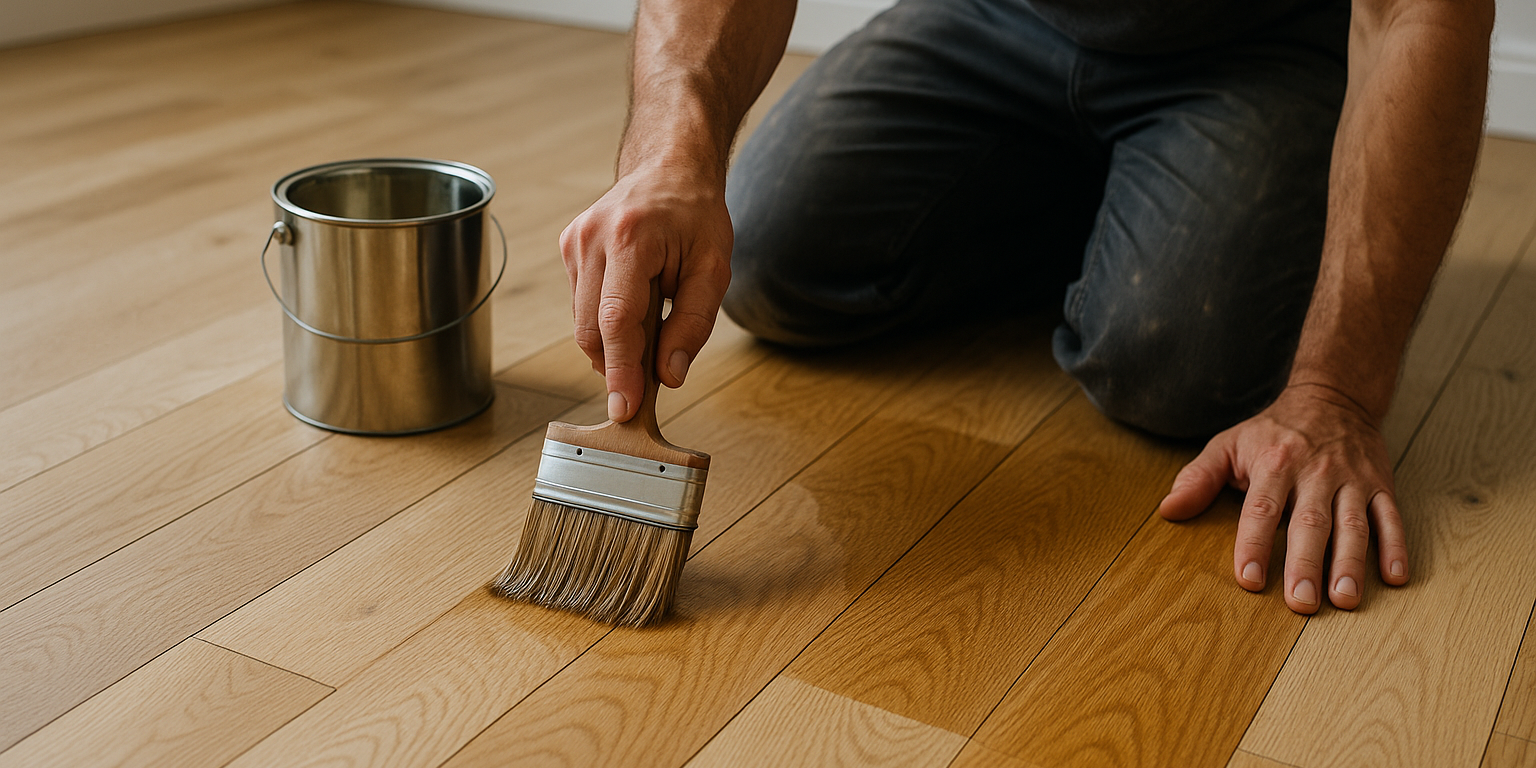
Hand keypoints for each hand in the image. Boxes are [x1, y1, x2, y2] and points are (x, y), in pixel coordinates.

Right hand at [559, 165, 732, 420]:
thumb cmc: (695, 217)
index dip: (621, 370)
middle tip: (651, 381)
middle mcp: (592, 240)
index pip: (616, 320)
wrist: (669, 168)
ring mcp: (575, 244)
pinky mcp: (569, 250)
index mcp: (630, 239)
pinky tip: (635, 305)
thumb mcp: (713, 269)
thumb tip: (668, 375)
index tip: (624, 408)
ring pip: (583, 323)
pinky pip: (582, 306)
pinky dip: (606, 321)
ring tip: (653, 325)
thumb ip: (692, 324)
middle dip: (617, 364)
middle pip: (591, 330)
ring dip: (614, 343)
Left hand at [1156, 383, 1409, 612]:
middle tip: (1302, 603)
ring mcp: (1352, 479)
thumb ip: (1197, 478)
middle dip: (1306, 564)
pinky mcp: (1381, 485)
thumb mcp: (1228, 445)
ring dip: (1351, 563)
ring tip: (1345, 600)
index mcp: (1274, 464)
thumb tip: (1168, 511)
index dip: (1253, 544)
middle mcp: (1315, 472)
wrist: (1334, 396)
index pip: (1261, 509)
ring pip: (1354, 524)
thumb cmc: (1273, 432)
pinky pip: (1391, 516)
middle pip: (1310, 522)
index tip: (1248, 579)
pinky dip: (1395, 546)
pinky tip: (1395, 576)